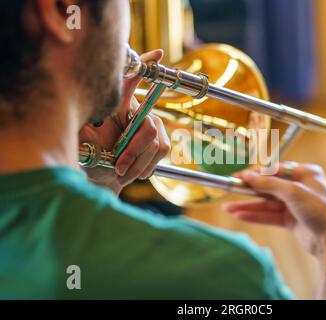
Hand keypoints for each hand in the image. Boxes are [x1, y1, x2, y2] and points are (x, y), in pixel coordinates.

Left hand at [79, 50, 169, 193]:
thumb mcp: (81, 142)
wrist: (106, 176)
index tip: (158, 55)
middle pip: (147, 126)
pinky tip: (136, 171)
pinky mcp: (161, 138)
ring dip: (138, 162)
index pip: (130, 81)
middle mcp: (136, 111)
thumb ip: (79, 130)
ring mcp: (151, 123)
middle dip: (133, 150)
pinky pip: (162, 149)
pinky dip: (147, 165)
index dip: (145, 65)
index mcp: (116, 106)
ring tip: (122, 172)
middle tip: (119, 167)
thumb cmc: (92, 157)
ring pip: (155, 141)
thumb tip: (75, 116)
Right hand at [223, 162, 325, 255]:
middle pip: (269, 186)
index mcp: (306, 173)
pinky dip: (255, 216)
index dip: (257, 172)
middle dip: (249, 189)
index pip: (276, 169)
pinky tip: (239, 215)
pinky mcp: (291, 220)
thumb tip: (249, 175)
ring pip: (266, 203)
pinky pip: (269, 215)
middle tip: (231, 188)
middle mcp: (300, 187)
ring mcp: (295, 204)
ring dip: (248, 205)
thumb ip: (268, 183)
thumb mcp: (292, 192)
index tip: (240, 175)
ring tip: (228, 207)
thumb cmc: (320, 211)